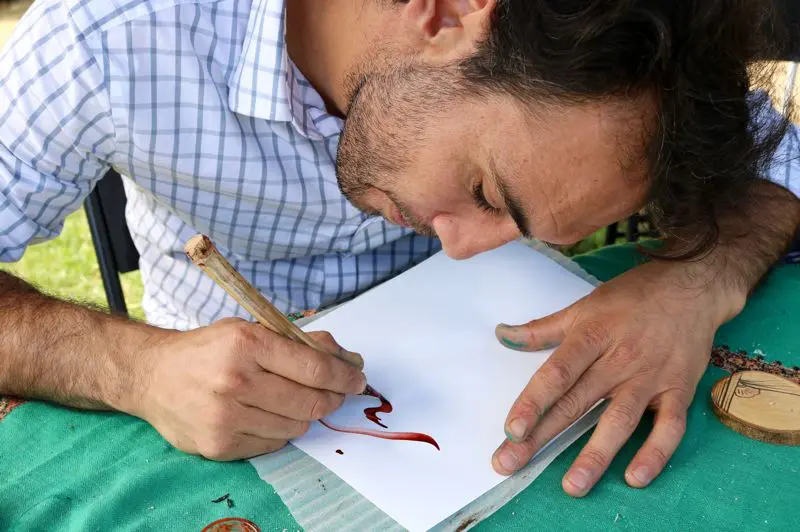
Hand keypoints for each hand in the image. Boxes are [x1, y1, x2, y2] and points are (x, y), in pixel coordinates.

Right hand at [128, 318, 366, 459]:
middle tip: (336, 393)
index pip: (313, 367)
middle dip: (332, 398)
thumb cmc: (207, 350)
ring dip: (304, 414)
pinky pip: (272, 443)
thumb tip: (348, 360)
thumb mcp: (250, 330)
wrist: (152, 376)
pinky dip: (279, 430)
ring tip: (292, 400)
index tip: (357, 380)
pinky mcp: (219, 445)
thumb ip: (299, 342)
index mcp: (246, 345)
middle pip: (310, 402)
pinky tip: (266, 414)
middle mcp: (235, 381)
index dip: (343, 376)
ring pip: (295, 426)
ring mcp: (225, 418)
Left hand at [491, 259, 743, 495]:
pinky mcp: (678, 390)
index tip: (511, 430)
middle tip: (512, 464)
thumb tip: (502, 335)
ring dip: (596, 455)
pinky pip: (669, 427)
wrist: (692, 286)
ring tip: (572, 485)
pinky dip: (655, 453)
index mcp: (591, 337)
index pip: (556, 374)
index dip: (532, 402)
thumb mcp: (583, 306)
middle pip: (576, 403)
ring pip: (620, 421)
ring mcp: (650, 378)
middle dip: (542, 437)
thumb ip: (542, 329)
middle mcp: (618, 360)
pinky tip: (635, 477)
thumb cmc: (632, 297)